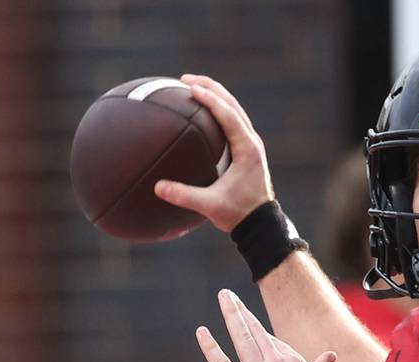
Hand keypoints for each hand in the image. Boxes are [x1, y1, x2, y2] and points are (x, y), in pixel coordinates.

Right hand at [154, 74, 274, 231]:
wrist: (260, 224)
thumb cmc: (239, 214)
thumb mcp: (211, 206)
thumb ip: (185, 196)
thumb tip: (158, 188)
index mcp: (248, 150)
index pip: (229, 115)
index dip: (210, 99)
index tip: (190, 88)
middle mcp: (252, 143)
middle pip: (233, 105)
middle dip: (211, 88)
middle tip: (185, 79)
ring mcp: (251, 145)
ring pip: (234, 110)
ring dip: (215, 95)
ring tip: (192, 86)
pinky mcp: (247, 151)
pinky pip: (233, 122)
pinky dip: (218, 111)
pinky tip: (200, 112)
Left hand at [196, 289, 335, 361]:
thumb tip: (331, 355)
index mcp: (292, 360)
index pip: (271, 341)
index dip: (260, 337)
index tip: (251, 330)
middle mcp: (274, 360)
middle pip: (255, 329)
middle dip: (240, 310)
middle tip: (227, 295)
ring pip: (241, 336)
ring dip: (231, 313)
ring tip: (223, 296)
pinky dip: (210, 347)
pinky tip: (201, 332)